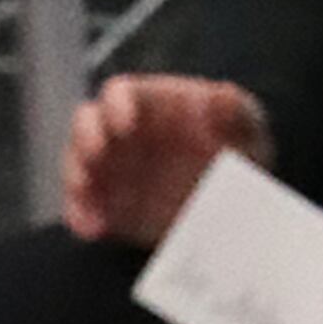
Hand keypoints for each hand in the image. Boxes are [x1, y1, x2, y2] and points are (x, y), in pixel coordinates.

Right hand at [61, 73, 267, 247]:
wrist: (235, 202)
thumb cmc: (238, 150)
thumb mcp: (246, 126)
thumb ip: (231, 109)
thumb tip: (212, 102)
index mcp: (150, 104)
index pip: (119, 92)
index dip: (116, 104)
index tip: (125, 123)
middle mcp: (122, 133)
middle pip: (86, 124)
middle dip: (85, 139)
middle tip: (96, 157)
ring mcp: (110, 170)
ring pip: (76, 166)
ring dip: (77, 183)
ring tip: (93, 203)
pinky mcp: (107, 207)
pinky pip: (81, 208)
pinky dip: (81, 217)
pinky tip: (95, 231)